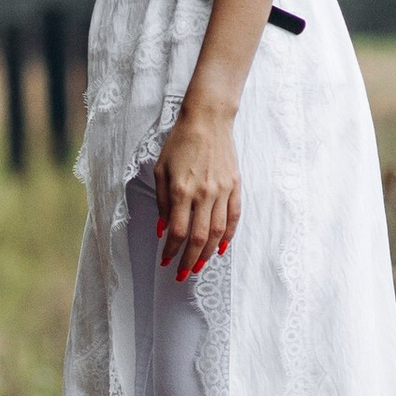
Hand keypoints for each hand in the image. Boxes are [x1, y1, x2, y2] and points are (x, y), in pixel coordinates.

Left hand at [153, 98, 239, 280]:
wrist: (207, 120)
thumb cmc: (179, 143)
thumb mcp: (161, 170)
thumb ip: (161, 200)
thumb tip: (163, 228)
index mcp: (181, 190)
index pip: (176, 231)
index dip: (170, 250)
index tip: (165, 261)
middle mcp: (203, 194)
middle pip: (198, 238)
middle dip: (188, 260)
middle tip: (182, 275)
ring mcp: (222, 191)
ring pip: (217, 232)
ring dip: (207, 254)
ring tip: (199, 267)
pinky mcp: (235, 186)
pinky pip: (233, 217)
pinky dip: (228, 237)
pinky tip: (220, 249)